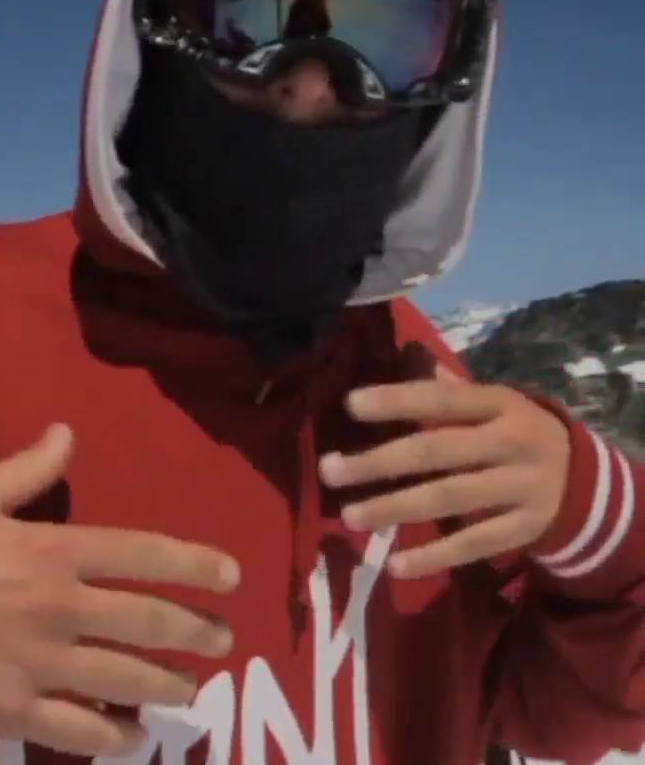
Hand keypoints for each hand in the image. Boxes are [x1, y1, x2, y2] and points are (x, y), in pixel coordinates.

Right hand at [0, 424, 239, 757]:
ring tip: (188, 690)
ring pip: (130, 682)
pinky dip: (118, 737)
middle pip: (151, 623)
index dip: (195, 564)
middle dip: (197, 632)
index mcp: (52, 552)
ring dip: (170, 686)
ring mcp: (43, 666)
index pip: (143, 553)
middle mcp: (61, 610)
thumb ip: (25, 471)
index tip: (231, 576)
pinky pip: (85, 732)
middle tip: (221, 640)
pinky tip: (133, 735)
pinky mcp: (19, 712)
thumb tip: (67, 433)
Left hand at [320, 361, 570, 579]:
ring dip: (395, 508)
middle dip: (379, 462)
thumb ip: (449, 388)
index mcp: (501, 405)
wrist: (587, 484)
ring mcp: (522, 488)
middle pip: (438, 451)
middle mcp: (512, 443)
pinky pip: (474, 543)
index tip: (351, 405)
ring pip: (450, 498)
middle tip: (329, 471)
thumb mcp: (495, 405)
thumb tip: (406, 351)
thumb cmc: (517, 434)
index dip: (398, 400)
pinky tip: (395, 564)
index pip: (443, 400)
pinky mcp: (525, 529)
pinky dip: (434, 557)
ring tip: (349, 517)